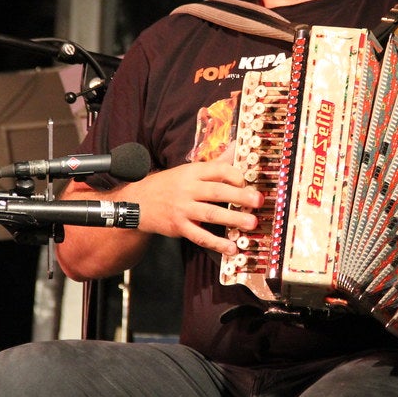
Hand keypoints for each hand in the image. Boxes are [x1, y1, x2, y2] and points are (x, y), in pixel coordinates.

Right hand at [129, 145, 262, 255]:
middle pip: (217, 191)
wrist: (138, 202)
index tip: (248, 182)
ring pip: (211, 214)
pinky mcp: (179, 226)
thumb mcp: (188, 170)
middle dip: (240, 196)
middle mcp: (188, 188)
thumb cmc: (169, 185)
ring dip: (233, 219)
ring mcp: (183, 209)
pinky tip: (231, 248)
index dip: (235, 175)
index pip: (218, 170)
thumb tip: (235, 148)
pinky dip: (216, 243)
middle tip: (258, 201)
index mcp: (192, 172)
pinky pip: (200, 236)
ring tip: (251, 223)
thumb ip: (215, 163)